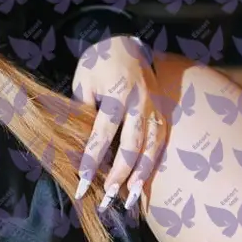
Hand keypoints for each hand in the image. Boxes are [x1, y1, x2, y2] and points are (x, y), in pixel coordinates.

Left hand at [70, 35, 168, 209]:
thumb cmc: (98, 62)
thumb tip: (79, 145)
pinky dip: (153, 163)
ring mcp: (155, 108)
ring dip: (141, 175)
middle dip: (119, 176)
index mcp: (117, 94)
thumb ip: (83, 111)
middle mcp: (140, 103)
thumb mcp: (83, 81)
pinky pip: (160, 142)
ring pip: (151, 148)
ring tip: (130, 199)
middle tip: (107, 199)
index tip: (83, 183)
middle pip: (131, 147)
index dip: (93, 161)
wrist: (125, 41)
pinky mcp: (162, 112)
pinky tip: (144, 182)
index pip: (103, 135)